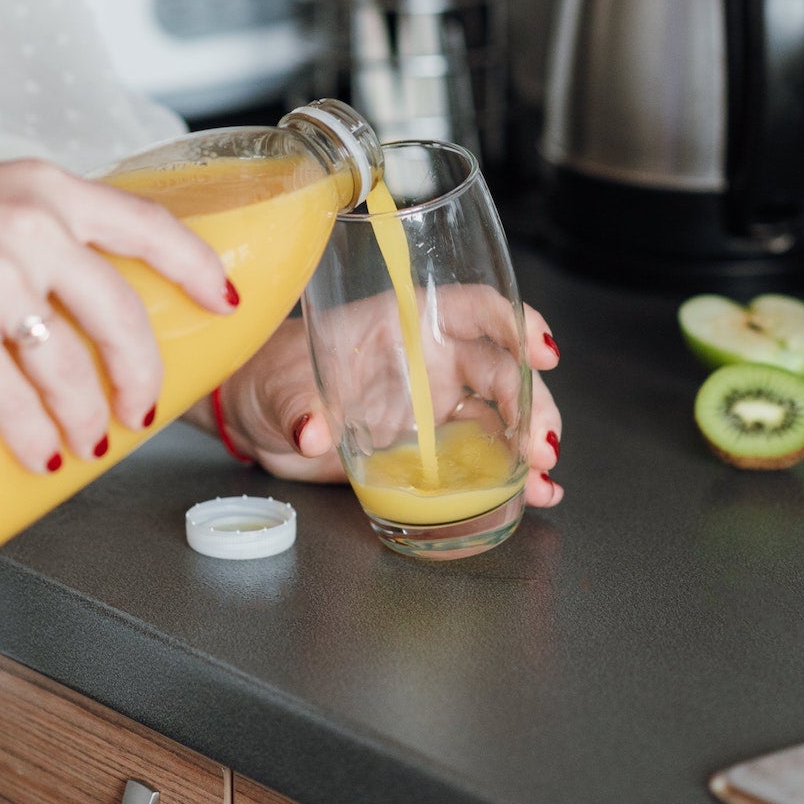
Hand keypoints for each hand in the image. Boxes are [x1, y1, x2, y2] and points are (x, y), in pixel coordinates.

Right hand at [0, 153, 233, 473]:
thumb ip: (32, 226)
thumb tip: (76, 286)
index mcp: (45, 188)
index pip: (150, 224)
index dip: (197, 268)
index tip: (223, 300)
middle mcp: (31, 226)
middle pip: (121, 312)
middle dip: (141, 372)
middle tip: (140, 407)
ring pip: (70, 367)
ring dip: (86, 419)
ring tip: (84, 443)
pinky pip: (14, 401)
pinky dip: (35, 439)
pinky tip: (42, 458)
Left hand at [213, 299, 563, 506]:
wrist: (259, 420)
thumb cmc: (270, 377)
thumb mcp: (279, 387)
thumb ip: (299, 408)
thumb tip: (311, 431)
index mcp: (401, 321)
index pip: (472, 308)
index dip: (514, 322)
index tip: (541, 352)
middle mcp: (429, 356)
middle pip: (500, 367)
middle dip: (531, 402)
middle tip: (542, 446)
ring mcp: (435, 402)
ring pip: (502, 413)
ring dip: (530, 442)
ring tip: (544, 479)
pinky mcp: (433, 446)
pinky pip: (485, 454)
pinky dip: (513, 474)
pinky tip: (536, 495)